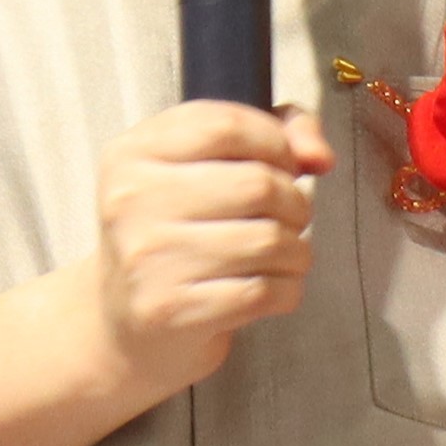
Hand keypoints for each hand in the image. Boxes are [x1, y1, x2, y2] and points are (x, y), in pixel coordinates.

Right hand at [79, 99, 332, 401]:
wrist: (125, 319)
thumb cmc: (179, 231)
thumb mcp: (204, 165)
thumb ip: (275, 133)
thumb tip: (320, 155)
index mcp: (133, 153)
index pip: (226, 126)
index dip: (276, 143)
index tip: (285, 166)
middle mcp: (131, 201)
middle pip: (257, 184)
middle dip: (295, 203)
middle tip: (290, 219)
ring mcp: (148, 258)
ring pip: (269, 241)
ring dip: (298, 251)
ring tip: (286, 255)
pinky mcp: (170, 310)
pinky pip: (263, 292)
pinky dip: (288, 289)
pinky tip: (274, 288)